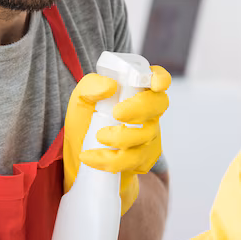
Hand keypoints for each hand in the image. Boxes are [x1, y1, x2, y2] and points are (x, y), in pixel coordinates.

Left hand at [63, 66, 170, 215]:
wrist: (80, 158)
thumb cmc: (85, 122)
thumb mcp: (81, 100)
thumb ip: (90, 87)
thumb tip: (109, 85)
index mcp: (136, 91)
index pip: (157, 79)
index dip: (160, 78)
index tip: (154, 84)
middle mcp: (148, 112)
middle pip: (159, 104)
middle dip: (139, 108)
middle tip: (116, 113)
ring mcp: (150, 137)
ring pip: (147, 136)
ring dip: (120, 137)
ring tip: (97, 136)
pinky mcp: (144, 160)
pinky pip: (134, 161)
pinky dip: (110, 160)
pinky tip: (91, 158)